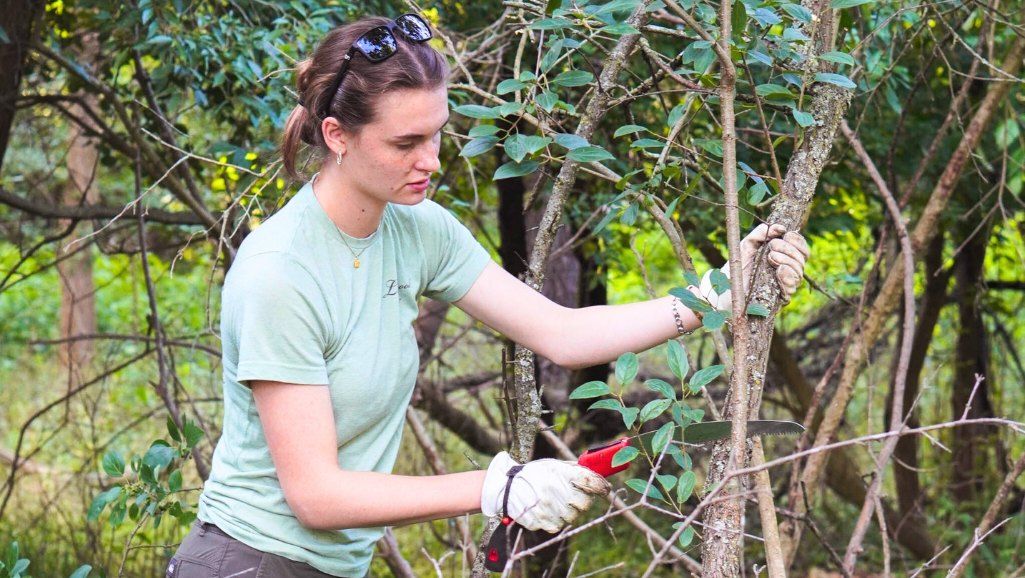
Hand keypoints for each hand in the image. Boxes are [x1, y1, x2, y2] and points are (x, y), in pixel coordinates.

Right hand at [481, 451, 610, 532]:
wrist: (506, 487)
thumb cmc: (533, 475)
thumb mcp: (553, 466)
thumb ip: (574, 470)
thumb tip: (597, 476)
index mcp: (561, 473)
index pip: (591, 481)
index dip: (601, 487)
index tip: (605, 489)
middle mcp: (556, 490)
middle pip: (585, 504)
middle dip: (582, 501)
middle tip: (572, 497)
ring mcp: (549, 507)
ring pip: (572, 517)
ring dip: (568, 512)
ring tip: (555, 503)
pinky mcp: (541, 521)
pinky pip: (558, 526)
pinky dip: (555, 520)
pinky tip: (547, 510)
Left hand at [693, 224, 809, 309]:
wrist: (724, 286)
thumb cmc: (737, 265)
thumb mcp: (747, 244)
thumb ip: (761, 233)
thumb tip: (781, 227)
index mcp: (783, 256)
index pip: (802, 249)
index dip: (798, 240)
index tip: (787, 234)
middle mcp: (787, 270)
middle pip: (802, 259)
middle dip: (789, 249)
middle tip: (772, 247)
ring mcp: (784, 284)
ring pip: (799, 272)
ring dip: (787, 260)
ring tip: (770, 257)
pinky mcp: (779, 297)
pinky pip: (791, 288)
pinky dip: (787, 276)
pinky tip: (779, 270)